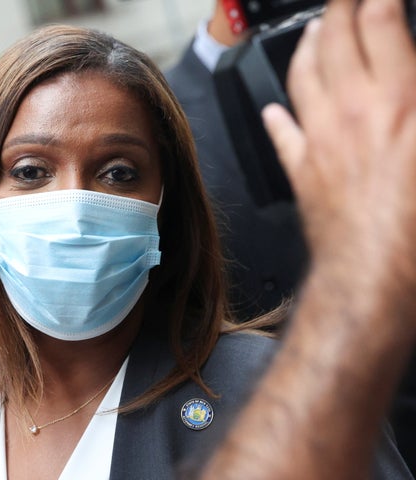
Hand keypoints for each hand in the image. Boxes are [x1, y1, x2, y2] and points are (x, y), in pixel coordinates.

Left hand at [262, 0, 415, 280]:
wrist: (374, 272)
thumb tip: (414, 86)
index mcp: (398, 100)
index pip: (380, 23)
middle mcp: (352, 110)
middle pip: (334, 39)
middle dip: (337, 8)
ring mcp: (320, 138)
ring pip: (301, 76)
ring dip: (305, 46)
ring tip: (311, 32)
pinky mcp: (302, 169)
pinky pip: (282, 132)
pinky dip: (278, 116)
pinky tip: (274, 109)